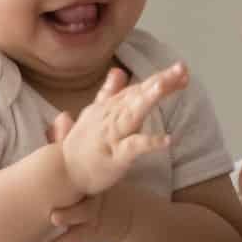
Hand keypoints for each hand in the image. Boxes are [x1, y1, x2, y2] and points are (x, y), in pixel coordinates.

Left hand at [43, 111, 134, 241]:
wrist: (122, 214)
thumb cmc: (98, 184)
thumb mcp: (92, 164)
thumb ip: (72, 140)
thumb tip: (62, 114)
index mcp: (93, 178)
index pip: (84, 170)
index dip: (76, 164)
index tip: (59, 154)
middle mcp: (94, 197)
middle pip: (83, 199)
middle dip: (70, 203)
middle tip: (54, 209)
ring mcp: (92, 216)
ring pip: (80, 218)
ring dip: (67, 219)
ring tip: (53, 219)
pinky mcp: (90, 232)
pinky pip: (75, 239)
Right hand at [59, 62, 187, 196]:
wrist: (60, 174)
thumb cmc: (79, 147)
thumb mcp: (93, 115)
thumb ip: (108, 93)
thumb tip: (118, 71)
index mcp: (108, 108)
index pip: (136, 89)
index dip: (159, 80)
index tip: (182, 71)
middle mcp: (109, 116)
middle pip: (137, 95)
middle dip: (159, 81)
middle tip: (181, 68)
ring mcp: (111, 136)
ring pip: (132, 114)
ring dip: (148, 99)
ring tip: (165, 86)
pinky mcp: (114, 157)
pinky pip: (133, 148)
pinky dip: (149, 143)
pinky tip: (167, 140)